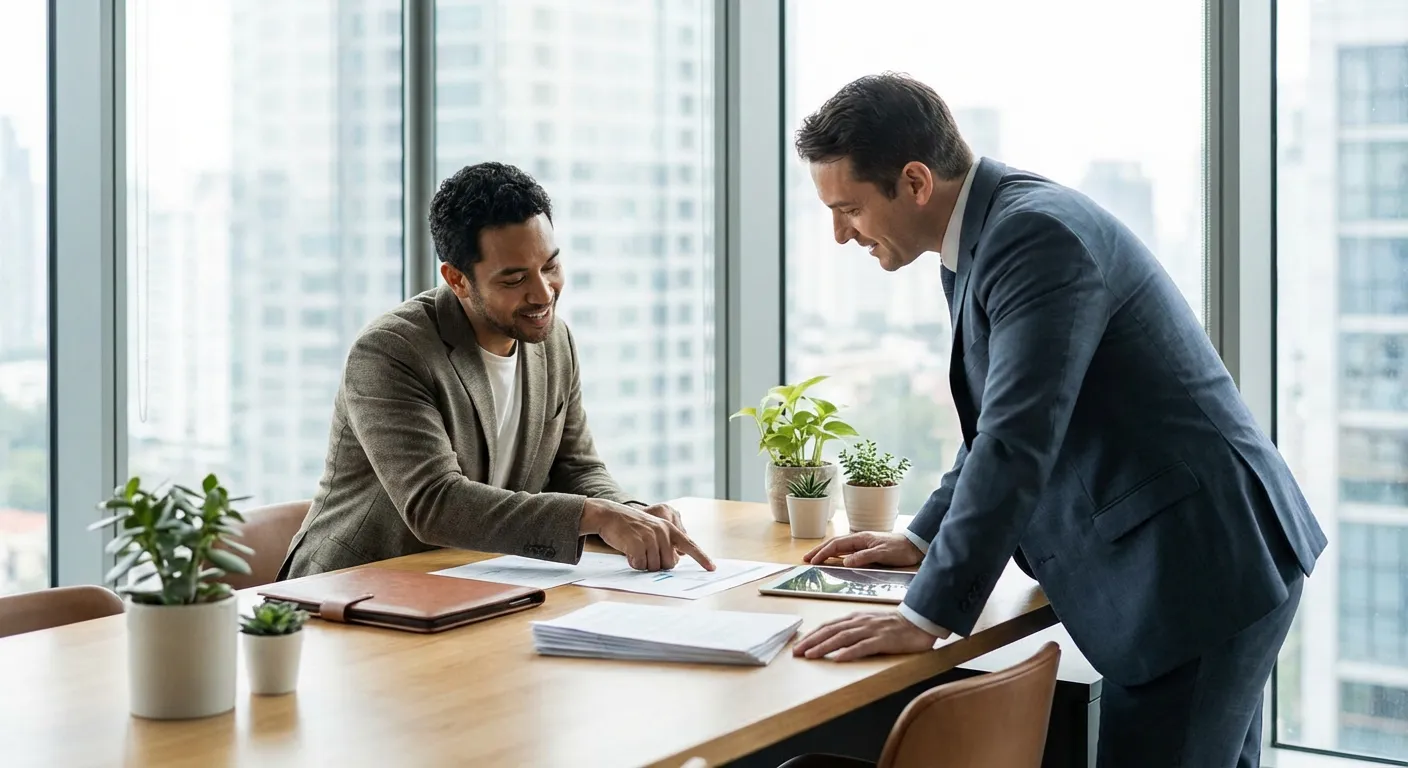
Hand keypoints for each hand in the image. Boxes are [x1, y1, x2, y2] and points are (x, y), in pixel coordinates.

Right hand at [582, 499, 715, 571]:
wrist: (610, 514)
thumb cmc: (631, 526)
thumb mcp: (653, 529)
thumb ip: (665, 543)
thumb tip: (674, 561)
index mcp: (669, 528)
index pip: (690, 545)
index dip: (701, 558)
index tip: (712, 568)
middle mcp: (663, 532)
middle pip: (669, 564)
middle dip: (657, 565)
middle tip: (645, 554)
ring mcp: (650, 537)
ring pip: (654, 567)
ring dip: (643, 564)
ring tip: (635, 549)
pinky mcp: (637, 544)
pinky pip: (640, 565)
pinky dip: (633, 563)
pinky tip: (628, 552)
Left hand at [792, 611, 942, 661]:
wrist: (919, 622)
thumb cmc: (893, 626)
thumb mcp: (869, 624)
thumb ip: (853, 630)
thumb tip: (833, 642)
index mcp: (855, 618)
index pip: (828, 626)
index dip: (812, 636)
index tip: (798, 646)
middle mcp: (860, 622)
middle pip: (830, 631)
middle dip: (811, 641)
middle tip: (796, 652)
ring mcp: (871, 630)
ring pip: (842, 638)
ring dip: (824, 647)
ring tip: (810, 655)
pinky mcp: (883, 640)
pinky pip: (863, 646)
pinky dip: (849, 652)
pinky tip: (838, 658)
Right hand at [803, 531, 922, 567]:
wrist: (915, 546)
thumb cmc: (900, 549)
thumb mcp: (882, 553)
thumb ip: (863, 557)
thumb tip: (844, 562)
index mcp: (860, 538)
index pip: (836, 545)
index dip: (823, 553)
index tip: (812, 561)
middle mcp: (860, 540)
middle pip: (834, 544)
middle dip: (819, 551)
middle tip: (806, 558)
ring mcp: (863, 545)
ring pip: (840, 548)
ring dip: (826, 553)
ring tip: (816, 559)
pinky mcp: (868, 551)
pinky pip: (848, 553)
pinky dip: (837, 556)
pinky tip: (835, 560)